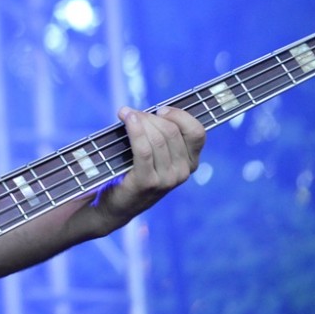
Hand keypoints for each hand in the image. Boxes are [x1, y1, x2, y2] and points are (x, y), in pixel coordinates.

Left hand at [93, 106, 205, 229]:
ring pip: (157, 138)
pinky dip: (135, 130)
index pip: (197, 132)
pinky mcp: (147, 182)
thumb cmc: (134, 171)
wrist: (117, 205)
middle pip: (171, 131)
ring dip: (139, 120)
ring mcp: (167, 179)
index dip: (179, 115)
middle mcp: (183, 172)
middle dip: (150, 116)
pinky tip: (126, 119)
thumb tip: (156, 109)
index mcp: (190, 162)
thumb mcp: (156, 154)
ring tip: (125, 114)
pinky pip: (143, 150)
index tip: (160, 109)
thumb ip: (163, 135)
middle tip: (131, 113)